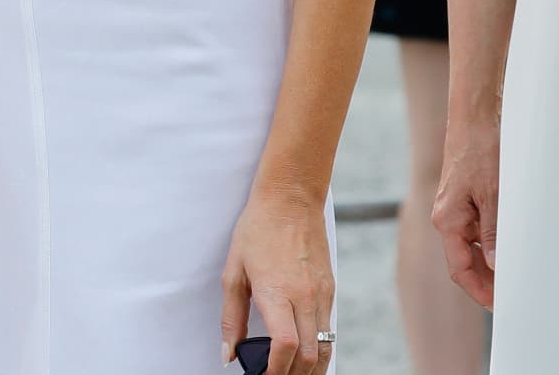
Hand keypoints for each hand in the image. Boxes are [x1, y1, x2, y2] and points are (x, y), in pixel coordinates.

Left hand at [219, 187, 335, 374]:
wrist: (291, 200)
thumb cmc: (257, 231)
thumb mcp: (233, 271)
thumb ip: (231, 317)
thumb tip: (228, 353)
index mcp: (276, 292)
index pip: (285, 345)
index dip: (276, 370)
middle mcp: (305, 297)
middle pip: (309, 355)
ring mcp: (322, 294)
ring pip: (326, 347)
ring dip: (311, 368)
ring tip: (292, 374)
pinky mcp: (331, 290)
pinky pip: (329, 329)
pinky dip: (320, 349)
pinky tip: (304, 354)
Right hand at [433, 116, 500, 307]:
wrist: (475, 118)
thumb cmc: (479, 151)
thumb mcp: (492, 195)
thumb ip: (493, 233)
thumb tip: (496, 265)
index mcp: (447, 220)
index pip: (460, 269)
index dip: (479, 290)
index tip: (498, 305)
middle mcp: (448, 217)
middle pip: (466, 260)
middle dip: (488, 279)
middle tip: (513, 293)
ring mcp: (457, 207)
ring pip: (475, 244)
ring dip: (494, 259)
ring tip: (518, 269)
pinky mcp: (467, 197)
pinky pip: (480, 227)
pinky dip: (495, 239)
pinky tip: (513, 241)